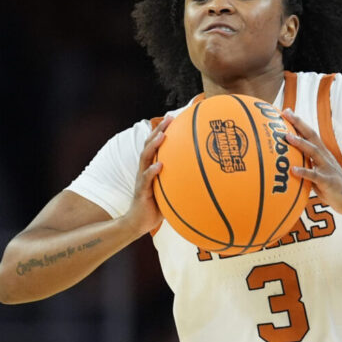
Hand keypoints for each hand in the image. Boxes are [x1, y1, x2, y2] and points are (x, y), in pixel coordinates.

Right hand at [123, 114, 173, 235]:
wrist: (138, 223)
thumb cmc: (156, 206)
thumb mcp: (169, 191)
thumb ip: (180, 181)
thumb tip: (203, 176)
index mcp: (150, 167)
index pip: (155, 144)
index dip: (162, 130)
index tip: (173, 117)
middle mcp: (144, 170)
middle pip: (149, 145)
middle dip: (158, 130)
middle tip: (169, 118)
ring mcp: (141, 179)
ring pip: (145, 158)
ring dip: (153, 145)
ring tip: (162, 135)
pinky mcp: (141, 192)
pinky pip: (145, 180)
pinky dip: (152, 171)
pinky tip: (159, 165)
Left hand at [281, 108, 341, 214]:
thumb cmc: (331, 185)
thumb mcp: (317, 171)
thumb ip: (305, 164)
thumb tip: (286, 161)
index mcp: (322, 153)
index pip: (309, 133)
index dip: (298, 123)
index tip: (286, 111)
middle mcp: (324, 157)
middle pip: (311, 136)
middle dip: (299, 124)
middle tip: (286, 113)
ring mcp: (327, 168)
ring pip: (314, 152)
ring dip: (301, 143)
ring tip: (287, 137)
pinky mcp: (328, 181)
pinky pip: (315, 176)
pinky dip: (304, 172)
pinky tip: (293, 170)